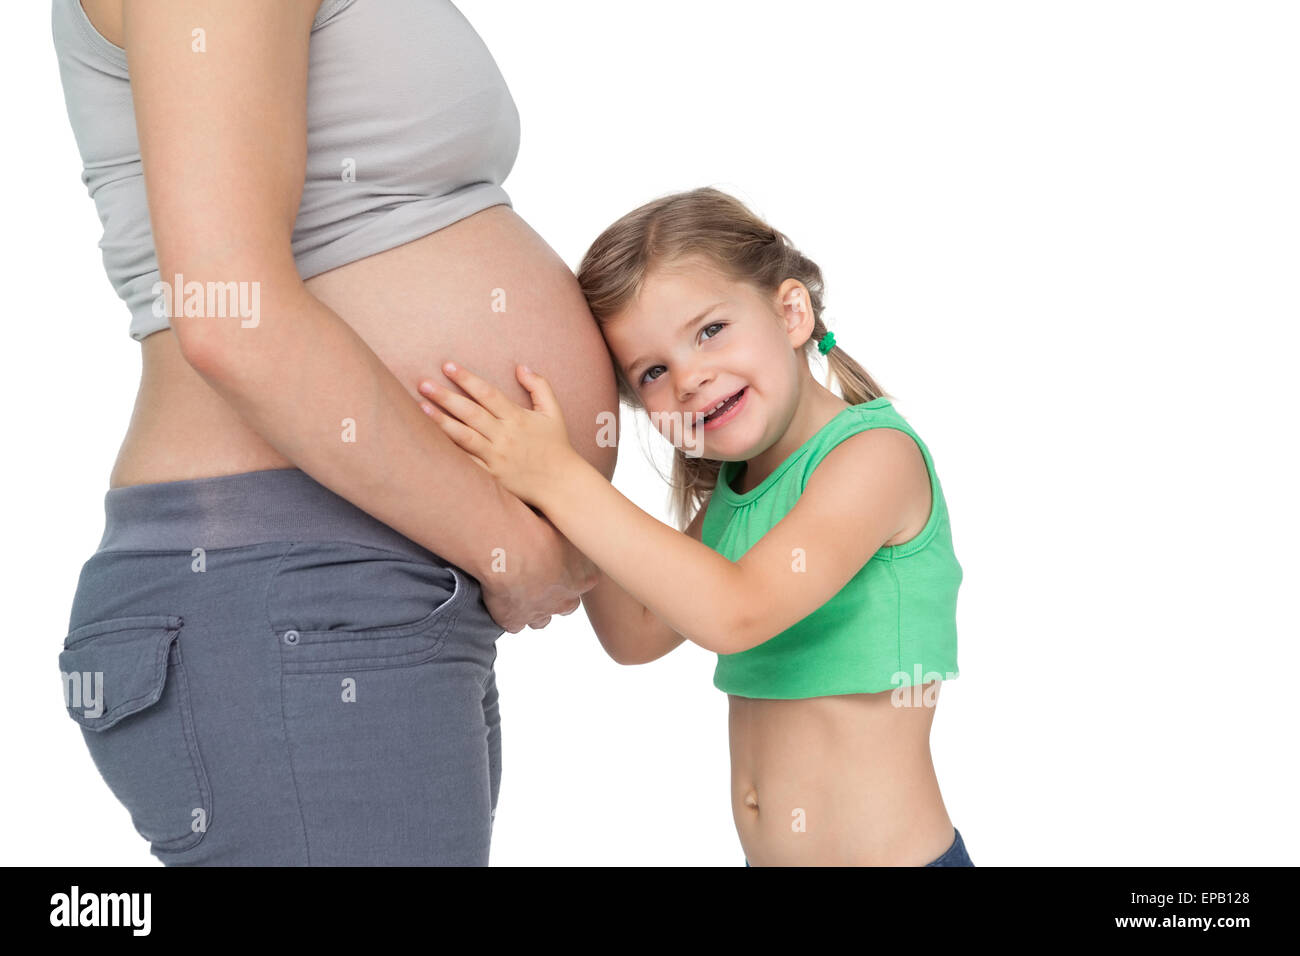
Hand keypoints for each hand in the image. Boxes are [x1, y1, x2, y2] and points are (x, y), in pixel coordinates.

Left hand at [418, 361, 576, 508]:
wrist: (561, 484)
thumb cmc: (557, 445)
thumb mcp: (553, 412)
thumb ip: (539, 386)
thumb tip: (520, 367)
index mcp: (517, 418)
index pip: (487, 393)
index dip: (466, 378)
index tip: (447, 366)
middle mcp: (505, 436)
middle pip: (470, 412)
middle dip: (445, 397)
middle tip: (423, 383)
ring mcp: (496, 458)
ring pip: (464, 437)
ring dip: (441, 422)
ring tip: (420, 408)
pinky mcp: (491, 477)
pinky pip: (466, 464)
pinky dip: (449, 453)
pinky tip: (430, 443)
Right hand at [478, 508, 598, 633]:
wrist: (509, 544)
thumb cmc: (537, 522)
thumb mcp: (563, 516)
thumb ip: (568, 522)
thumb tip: (568, 508)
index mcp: (585, 574)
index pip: (584, 579)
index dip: (568, 570)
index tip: (554, 558)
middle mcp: (567, 598)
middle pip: (566, 603)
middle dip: (554, 593)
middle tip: (536, 573)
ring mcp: (541, 612)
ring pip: (540, 619)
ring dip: (530, 606)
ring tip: (514, 585)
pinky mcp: (514, 620)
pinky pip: (512, 623)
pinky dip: (506, 613)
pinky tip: (497, 594)